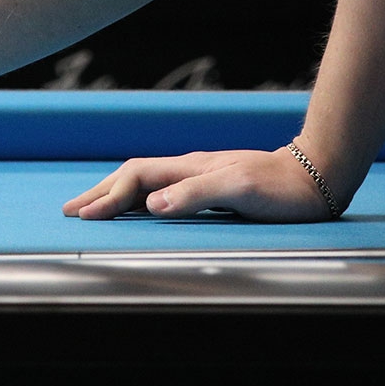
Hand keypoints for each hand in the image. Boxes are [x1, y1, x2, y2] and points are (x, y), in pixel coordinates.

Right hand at [63, 147, 336, 221]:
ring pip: (145, 182)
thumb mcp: (241, 189)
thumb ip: (197, 194)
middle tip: (70, 210)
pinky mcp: (210, 186)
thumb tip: (152, 204)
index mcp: (192, 168)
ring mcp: (199, 176)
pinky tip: (137, 208)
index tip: (84, 217)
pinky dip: (138, 199)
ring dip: (115, 195)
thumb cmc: (282, 188)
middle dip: (100, 193)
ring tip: (92, 208)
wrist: (314, 177)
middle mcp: (190, 169)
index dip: (109, 198)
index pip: (137, 178)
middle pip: (133, 176)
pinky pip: (161, 190)